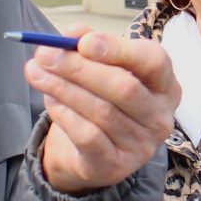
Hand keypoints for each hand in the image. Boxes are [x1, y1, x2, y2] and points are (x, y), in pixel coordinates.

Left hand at [27, 28, 179, 194]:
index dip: (119, 49)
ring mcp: (142, 145)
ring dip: (62, 88)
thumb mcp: (101, 67)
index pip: (153, 61)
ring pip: (101, 111)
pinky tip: (50, 101)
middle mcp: (160, 116)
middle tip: (44, 54)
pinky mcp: (117, 166)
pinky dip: (64, 114)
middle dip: (79, 68)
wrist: (93, 152)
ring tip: (36, 73)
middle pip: (124, 88)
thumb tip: (72, 34)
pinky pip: (88, 136)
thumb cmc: (102, 99)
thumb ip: (89, 44)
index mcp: (165, 84)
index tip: (83, 42)